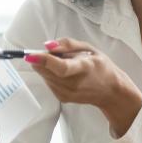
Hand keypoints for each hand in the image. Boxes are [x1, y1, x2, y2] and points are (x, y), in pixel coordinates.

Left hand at [24, 37, 141, 135]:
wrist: (111, 92)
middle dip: (43, 59)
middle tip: (56, 53)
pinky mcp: (62, 98)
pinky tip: (65, 73)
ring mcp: (67, 93)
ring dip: (47, 67)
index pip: (61, 67)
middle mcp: (74, 83)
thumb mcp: (90, 49)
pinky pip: (48, 82)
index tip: (30, 55)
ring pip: (44, 75)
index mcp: (84, 68)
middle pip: (46, 70)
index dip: (44, 60)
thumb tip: (47, 45)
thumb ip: (68, 44)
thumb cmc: (102, 68)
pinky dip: (51, 75)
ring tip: (66, 64)